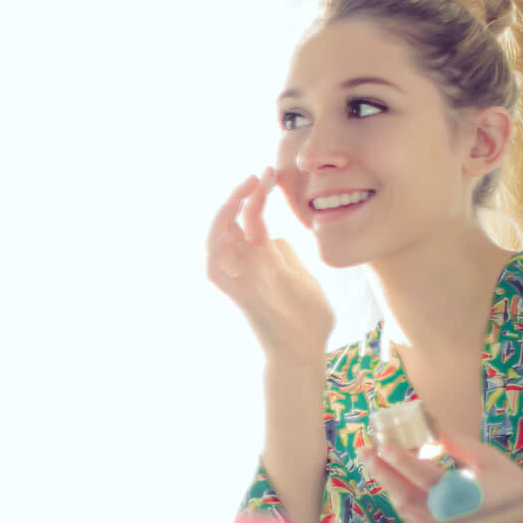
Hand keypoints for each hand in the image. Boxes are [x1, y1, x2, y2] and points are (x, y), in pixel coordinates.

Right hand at [207, 169, 335, 362]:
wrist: (306, 350)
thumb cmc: (310, 320)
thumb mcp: (304, 276)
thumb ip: (287, 255)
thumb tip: (274, 236)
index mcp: (265, 257)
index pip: (253, 217)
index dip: (258, 194)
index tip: (271, 172)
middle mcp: (247, 263)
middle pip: (233, 220)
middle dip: (243, 194)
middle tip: (260, 173)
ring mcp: (239, 276)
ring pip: (216, 236)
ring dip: (226, 210)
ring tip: (245, 188)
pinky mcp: (234, 292)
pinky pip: (212, 264)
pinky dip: (214, 243)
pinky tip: (228, 222)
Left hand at [359, 430, 522, 522]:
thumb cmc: (516, 491)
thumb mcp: (492, 462)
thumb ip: (459, 445)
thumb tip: (431, 426)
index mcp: (464, 496)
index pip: (423, 476)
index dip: (400, 460)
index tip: (382, 445)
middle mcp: (448, 517)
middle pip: (404, 495)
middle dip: (381, 472)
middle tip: (364, 451)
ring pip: (405, 509)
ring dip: (387, 485)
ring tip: (374, 462)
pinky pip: (412, 517)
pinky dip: (401, 499)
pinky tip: (393, 483)